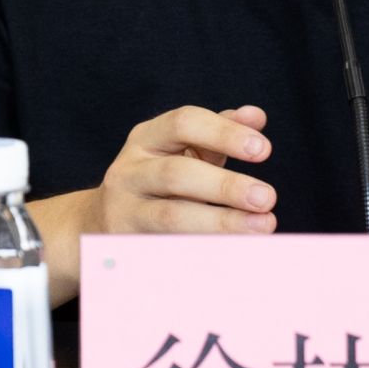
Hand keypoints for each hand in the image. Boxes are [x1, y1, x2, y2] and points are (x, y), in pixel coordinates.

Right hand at [84, 105, 276, 235]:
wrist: (101, 221)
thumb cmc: (159, 179)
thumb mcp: (183, 149)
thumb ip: (220, 131)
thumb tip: (256, 116)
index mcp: (147, 138)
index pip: (184, 123)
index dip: (225, 133)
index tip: (263, 149)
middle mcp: (129, 171)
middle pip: (177, 174)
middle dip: (226, 186)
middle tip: (267, 198)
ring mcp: (124, 211)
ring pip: (172, 217)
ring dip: (221, 223)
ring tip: (261, 226)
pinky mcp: (126, 247)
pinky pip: (169, 248)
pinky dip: (205, 250)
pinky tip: (235, 252)